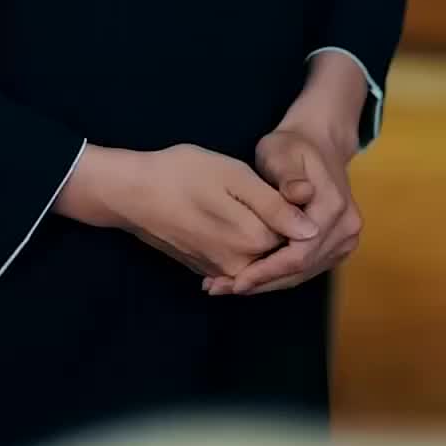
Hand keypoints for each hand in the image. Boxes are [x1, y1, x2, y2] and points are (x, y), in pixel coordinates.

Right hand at [54, 142, 319, 279]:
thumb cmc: (182, 174)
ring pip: (262, 258)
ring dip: (270, 239)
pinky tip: (239, 219)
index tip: (292, 186)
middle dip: (289, 229)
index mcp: (253, 239)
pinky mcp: (207, 270)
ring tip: (255, 202)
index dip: (301, 211)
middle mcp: (241, 265)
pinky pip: (241, 264)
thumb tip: (313, 229)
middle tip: (270, 192)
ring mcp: (222, 271)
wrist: (132, 194)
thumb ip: (274, 205)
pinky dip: (249, 247)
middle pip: (282, 252)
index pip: (298, 236)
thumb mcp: (234, 176)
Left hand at [203, 127, 361, 296]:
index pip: (299, 253)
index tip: (234, 281)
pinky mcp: (336, 246)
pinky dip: (276, 275)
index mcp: (334, 207)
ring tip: (224, 285)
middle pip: (301, 269)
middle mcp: (346, 228)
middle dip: (260, 282)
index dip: (266, 271)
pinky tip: (246, 276)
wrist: (317, 144)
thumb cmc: (291, 147)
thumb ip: (288, 175)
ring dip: (265, 283)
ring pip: (302, 273)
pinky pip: (305, 267)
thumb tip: (300, 195)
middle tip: (218, 288)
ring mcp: (345, 239)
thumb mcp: (280, 153)